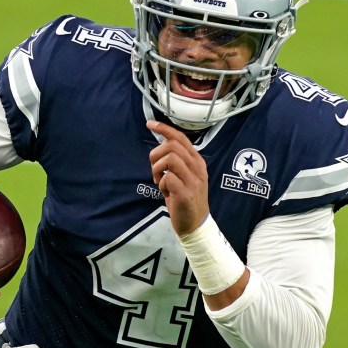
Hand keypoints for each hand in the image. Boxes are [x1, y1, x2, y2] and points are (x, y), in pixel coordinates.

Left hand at [146, 120, 209, 235]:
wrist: (195, 224)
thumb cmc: (186, 198)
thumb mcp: (185, 175)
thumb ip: (177, 160)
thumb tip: (161, 145)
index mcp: (197, 161)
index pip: (180, 138)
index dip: (164, 128)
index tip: (150, 123)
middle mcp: (197, 168)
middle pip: (171, 146)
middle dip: (156, 155)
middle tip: (156, 170)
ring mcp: (193, 180)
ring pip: (169, 159)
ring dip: (158, 170)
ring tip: (160, 181)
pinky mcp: (186, 193)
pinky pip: (167, 178)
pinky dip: (161, 185)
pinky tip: (165, 193)